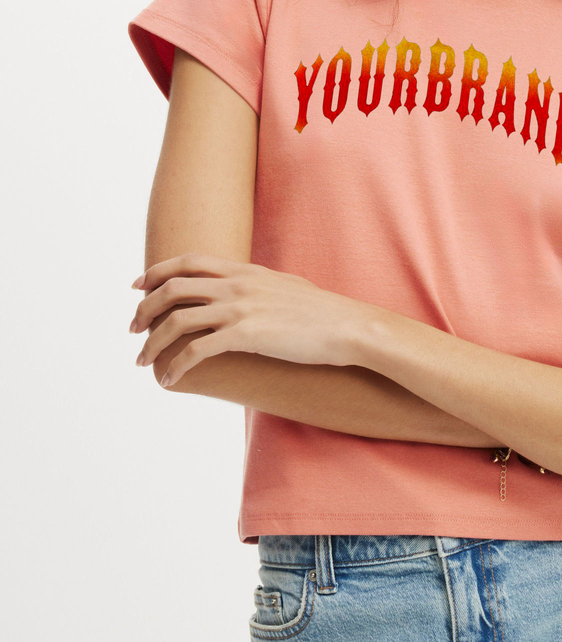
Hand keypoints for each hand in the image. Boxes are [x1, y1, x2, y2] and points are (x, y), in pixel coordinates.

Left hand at [129, 252, 367, 386]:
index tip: (138, 286)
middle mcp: (237, 285)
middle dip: (144, 308)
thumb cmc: (324, 312)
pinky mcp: (247, 336)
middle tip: (133, 328)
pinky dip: (177, 366)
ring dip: (152, 342)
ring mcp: (241, 309)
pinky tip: (170, 379)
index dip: (157, 271)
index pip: (189, 262)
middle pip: (172, 288)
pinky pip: (197, 351)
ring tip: (142, 360)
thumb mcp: (287, 286)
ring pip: (177, 321)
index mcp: (246, 271)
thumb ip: (261, 285)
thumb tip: (250, 290)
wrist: (348, 326)